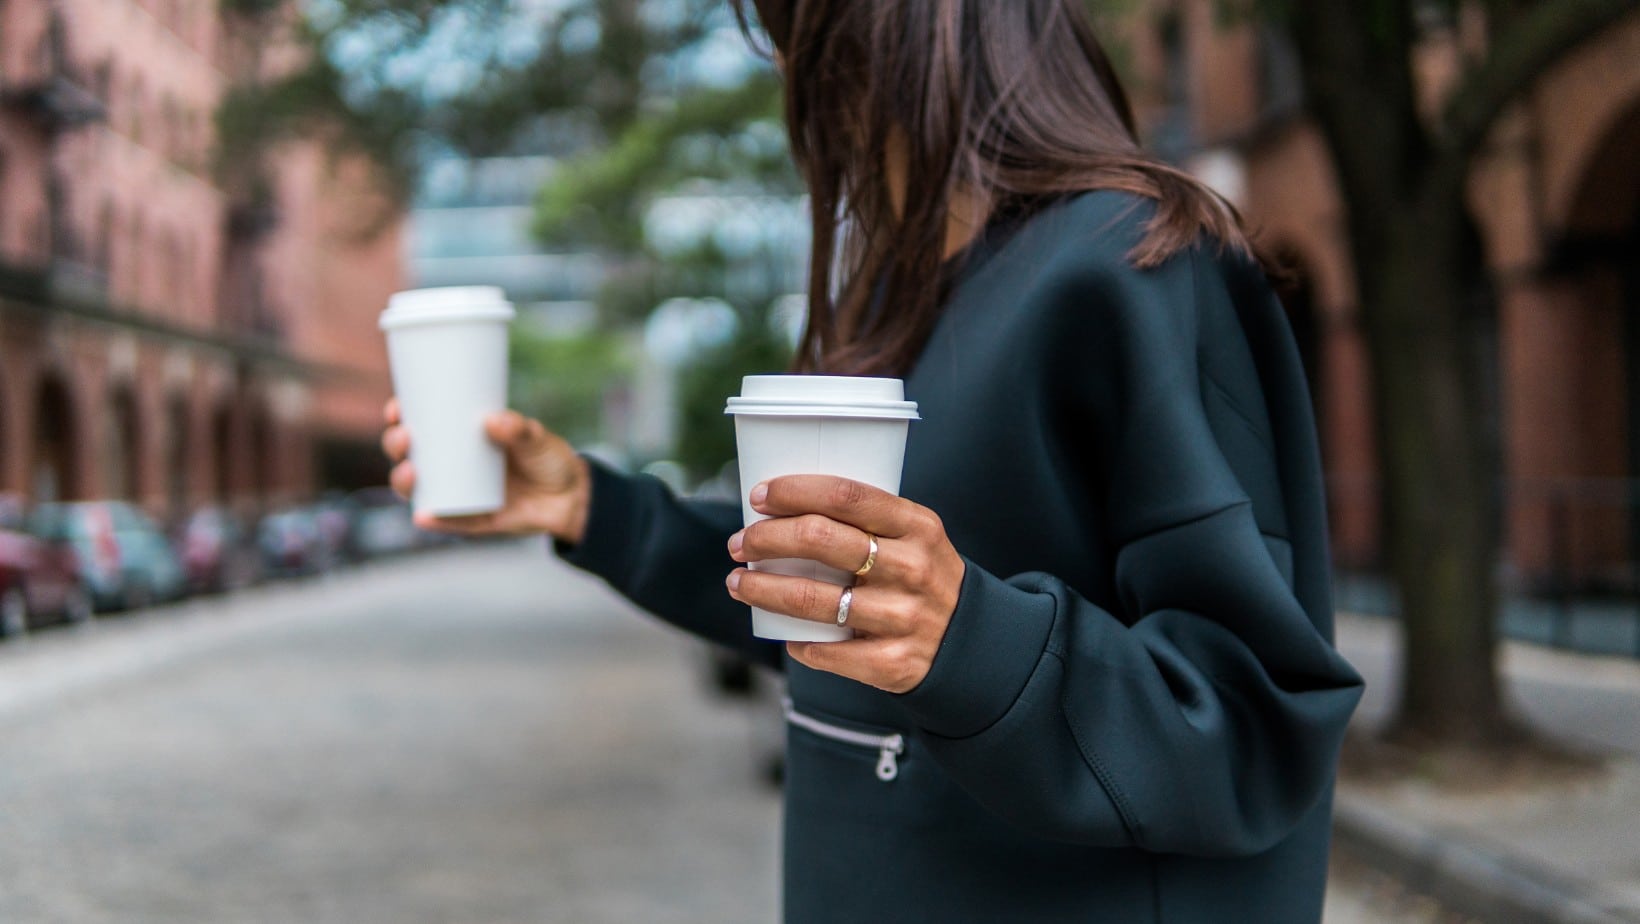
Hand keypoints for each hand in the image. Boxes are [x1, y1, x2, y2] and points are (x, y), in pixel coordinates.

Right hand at [380, 398, 591, 542]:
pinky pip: (445, 522)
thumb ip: (520, 429)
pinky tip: (422, 515)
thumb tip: (494, 420)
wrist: (570, 498)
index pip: (420, 424)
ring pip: (417, 490)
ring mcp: (457, 494)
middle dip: (396, 444)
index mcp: (459, 438)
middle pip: (408, 455)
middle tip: (406, 437)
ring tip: (412, 471)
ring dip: (404, 482)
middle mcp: (450, 466)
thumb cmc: (548, 459)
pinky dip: (431, 520)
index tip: (397, 407)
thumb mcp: (537, 438)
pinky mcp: (470, 520)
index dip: (400, 416)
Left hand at [725, 476, 965, 692]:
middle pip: (820, 540)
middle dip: (765, 539)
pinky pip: (829, 651)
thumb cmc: (920, 578)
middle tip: (739, 543)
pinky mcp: (894, 663)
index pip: (846, 496)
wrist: (971, 644)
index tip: (758, 496)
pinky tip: (786, 636)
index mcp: (917, 526)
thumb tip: (783, 510)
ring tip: (738, 583)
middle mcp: (912, 568)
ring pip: (812, 599)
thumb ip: (865, 523)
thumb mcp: (914, 538)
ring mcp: (904, 618)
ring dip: (762, 589)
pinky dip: (799, 644)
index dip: (794, 491)